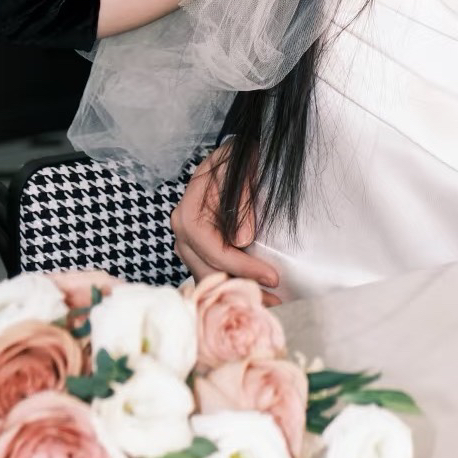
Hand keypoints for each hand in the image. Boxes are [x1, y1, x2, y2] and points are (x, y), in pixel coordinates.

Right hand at [171, 143, 279, 303]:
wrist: (231, 155)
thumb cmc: (237, 158)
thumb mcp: (242, 168)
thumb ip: (242, 200)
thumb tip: (243, 240)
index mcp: (189, 213)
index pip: (214, 250)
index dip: (243, 267)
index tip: (272, 277)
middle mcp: (182, 231)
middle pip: (208, 271)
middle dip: (242, 288)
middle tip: (276, 301)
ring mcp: (187, 243)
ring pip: (208, 277)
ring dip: (237, 291)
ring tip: (270, 302)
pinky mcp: (197, 249)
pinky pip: (211, 272)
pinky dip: (231, 284)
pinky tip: (255, 291)